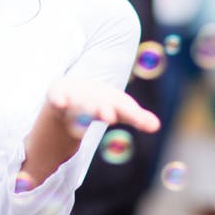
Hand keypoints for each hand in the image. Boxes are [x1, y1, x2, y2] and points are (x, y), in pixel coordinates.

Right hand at [44, 76, 160, 138]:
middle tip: (110, 116)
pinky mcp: (58, 94)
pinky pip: (57, 97)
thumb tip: (157, 125)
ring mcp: (75, 95)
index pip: (124, 108)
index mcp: (112, 99)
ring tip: (87, 112)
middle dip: (103, 110)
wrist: (73, 89)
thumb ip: (137, 117)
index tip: (140, 120)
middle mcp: (95, 96)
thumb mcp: (120, 110)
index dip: (132, 114)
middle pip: (100, 105)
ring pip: (80, 103)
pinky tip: (60, 103)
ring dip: (85, 107)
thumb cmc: (102, 102)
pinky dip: (58, 99)